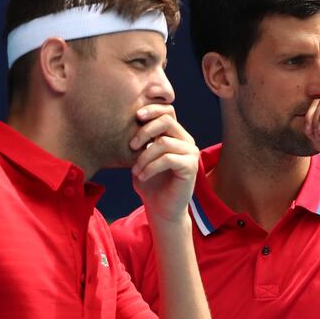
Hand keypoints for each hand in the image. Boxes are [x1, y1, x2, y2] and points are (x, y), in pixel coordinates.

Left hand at [129, 104, 198, 222]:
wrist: (161, 209)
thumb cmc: (150, 183)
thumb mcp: (141, 157)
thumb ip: (140, 140)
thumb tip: (128, 121)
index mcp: (176, 134)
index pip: (168, 111)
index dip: (152, 109)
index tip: (135, 117)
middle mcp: (186, 140)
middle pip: (166, 121)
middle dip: (144, 131)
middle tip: (131, 146)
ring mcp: (191, 153)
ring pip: (164, 142)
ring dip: (144, 157)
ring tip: (135, 170)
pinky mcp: (191, 166)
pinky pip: (168, 159)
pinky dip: (151, 167)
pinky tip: (142, 176)